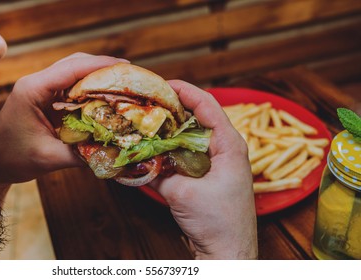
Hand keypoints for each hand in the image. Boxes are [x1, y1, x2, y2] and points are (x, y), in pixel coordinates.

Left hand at [0, 53, 128, 184]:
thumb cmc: (13, 159)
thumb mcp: (50, 158)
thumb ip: (82, 154)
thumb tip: (115, 152)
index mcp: (33, 90)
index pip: (71, 69)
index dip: (100, 65)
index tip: (125, 66)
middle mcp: (35, 83)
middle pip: (74, 64)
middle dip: (102, 67)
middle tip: (129, 75)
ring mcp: (39, 89)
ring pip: (72, 73)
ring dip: (96, 76)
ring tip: (122, 84)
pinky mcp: (43, 98)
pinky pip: (69, 87)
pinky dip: (88, 89)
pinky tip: (104, 97)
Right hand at [150, 80, 256, 258]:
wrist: (229, 252)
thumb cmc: (218, 223)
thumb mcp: (182, 194)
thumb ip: (156, 173)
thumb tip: (131, 160)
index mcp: (229, 145)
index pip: (207, 104)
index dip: (185, 90)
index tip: (162, 83)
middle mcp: (226, 148)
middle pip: (198, 116)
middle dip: (173, 107)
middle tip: (147, 101)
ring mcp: (218, 162)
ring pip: (192, 134)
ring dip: (171, 127)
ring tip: (147, 121)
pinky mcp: (209, 174)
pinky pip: (189, 152)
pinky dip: (172, 147)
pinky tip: (154, 147)